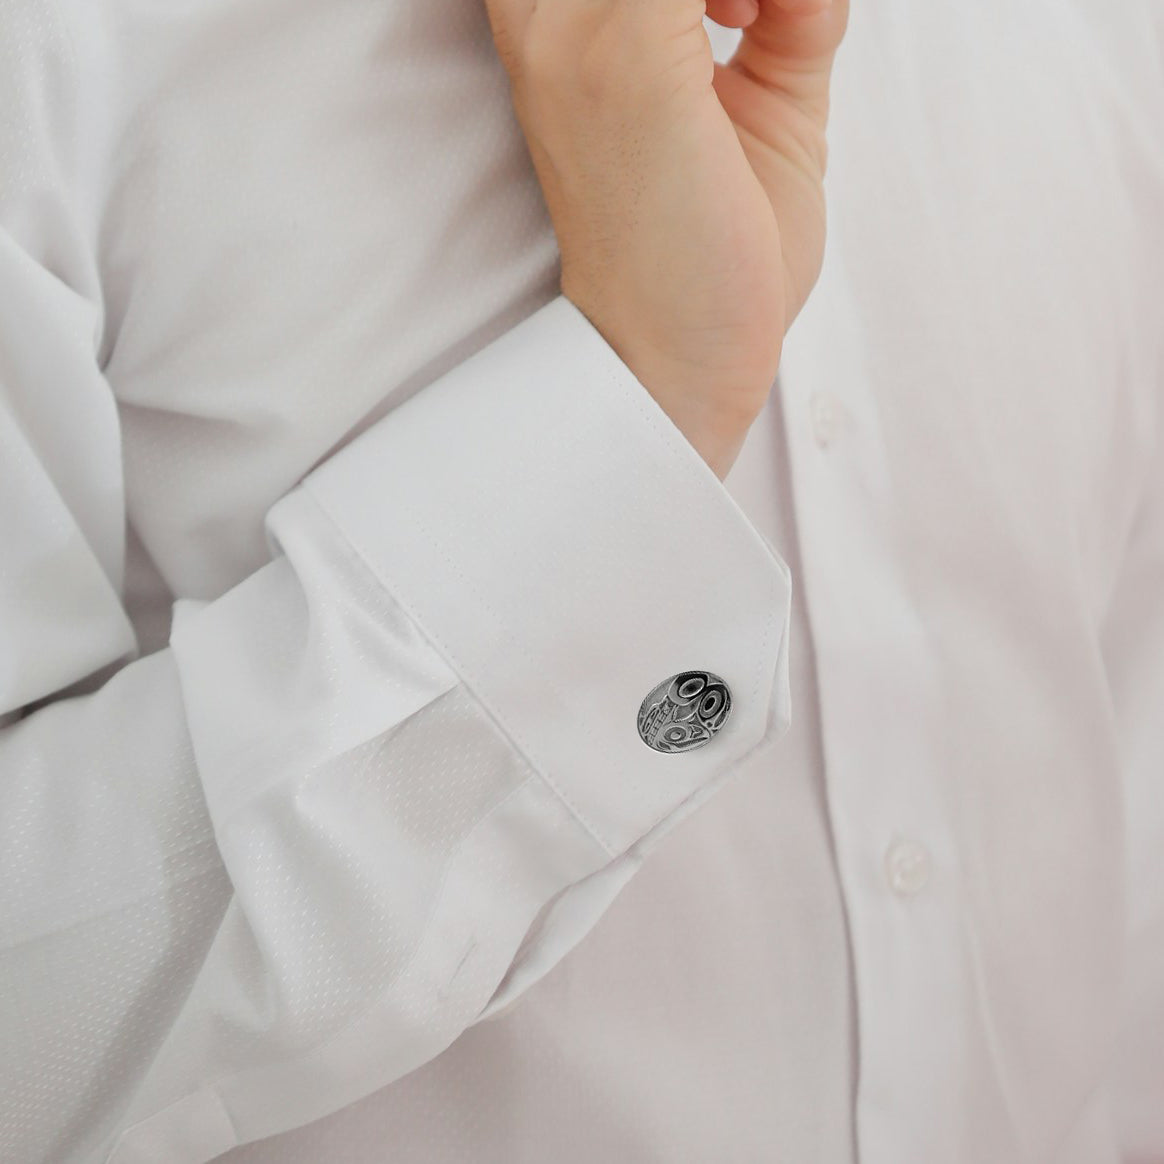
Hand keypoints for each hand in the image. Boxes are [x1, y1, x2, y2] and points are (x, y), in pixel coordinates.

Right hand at [483, 0, 848, 478]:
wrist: (673, 364)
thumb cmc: (707, 258)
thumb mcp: (760, 110)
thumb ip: (783, 18)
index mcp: (559, 25)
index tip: (742, 10)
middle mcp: (545, 15)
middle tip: (758, 12)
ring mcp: (573, 30)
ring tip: (764, 16)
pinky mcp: (622, 56)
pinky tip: (769, 22)